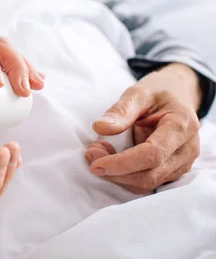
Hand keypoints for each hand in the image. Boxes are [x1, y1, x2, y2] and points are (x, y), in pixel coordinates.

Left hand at [85, 64, 202, 193]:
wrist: (178, 97)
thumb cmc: (158, 93)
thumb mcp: (138, 92)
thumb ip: (120, 110)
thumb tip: (100, 128)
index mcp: (181, 126)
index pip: (152, 155)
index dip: (122, 163)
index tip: (95, 164)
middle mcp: (186, 150)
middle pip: (149, 175)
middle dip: (115, 171)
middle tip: (90, 152)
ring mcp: (182, 164)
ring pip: (147, 183)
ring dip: (116, 175)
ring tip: (96, 151)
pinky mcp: (172, 171)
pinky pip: (146, 182)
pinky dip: (123, 176)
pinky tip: (109, 158)